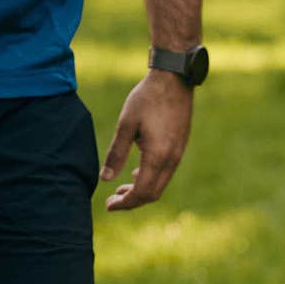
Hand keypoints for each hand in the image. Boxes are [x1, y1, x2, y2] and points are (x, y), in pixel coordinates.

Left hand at [101, 70, 193, 210]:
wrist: (174, 78)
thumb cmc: (147, 98)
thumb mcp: (126, 124)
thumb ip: (117, 153)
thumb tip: (104, 179)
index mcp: (157, 156)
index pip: (141, 192)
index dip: (124, 203)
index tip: (108, 205)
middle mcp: (172, 159)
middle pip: (153, 194)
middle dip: (132, 201)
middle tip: (112, 199)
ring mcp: (178, 153)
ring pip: (160, 184)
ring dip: (141, 190)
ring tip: (121, 188)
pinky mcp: (180, 146)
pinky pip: (166, 172)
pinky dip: (151, 178)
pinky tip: (137, 171)